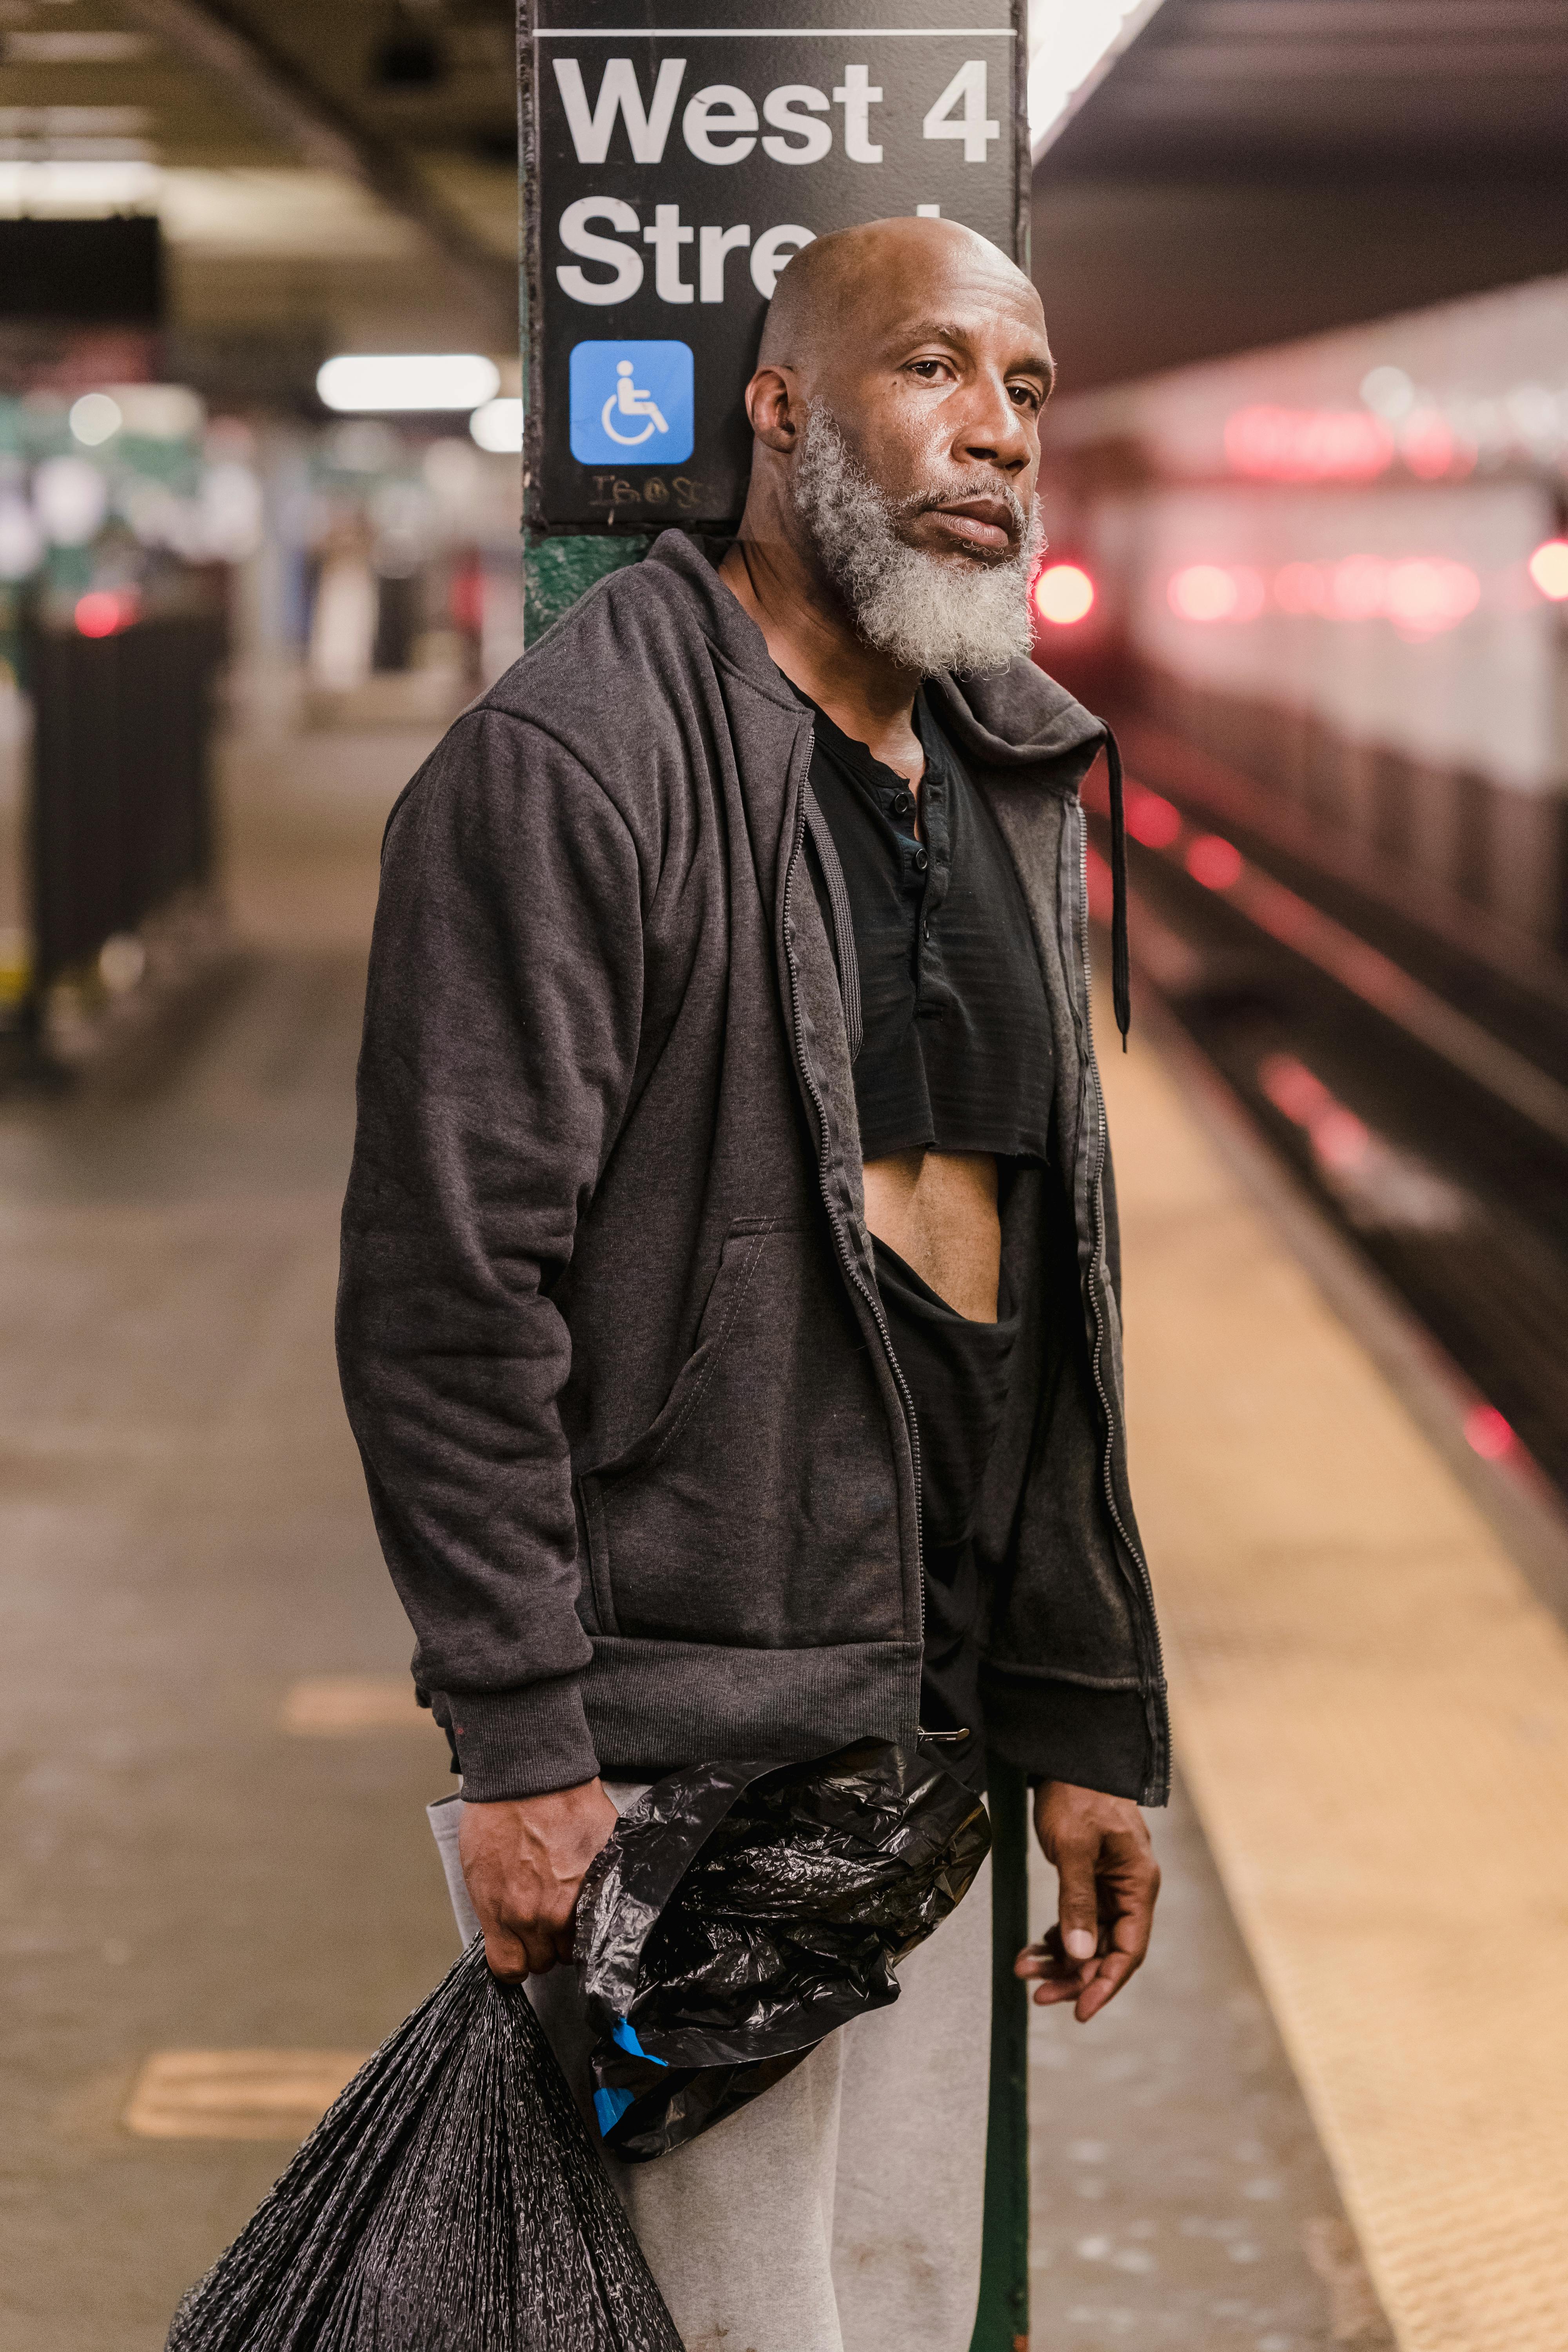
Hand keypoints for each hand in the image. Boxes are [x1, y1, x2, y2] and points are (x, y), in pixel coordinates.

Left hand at [459, 1778, 619, 1982]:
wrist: (530, 1773)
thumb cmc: (497, 1815)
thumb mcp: (478, 1872)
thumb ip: (496, 1912)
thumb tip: (508, 1934)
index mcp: (507, 1915)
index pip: (512, 1969)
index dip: (515, 1957)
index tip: (517, 1947)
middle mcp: (545, 1915)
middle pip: (548, 1959)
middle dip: (543, 1941)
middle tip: (542, 1913)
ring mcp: (580, 1898)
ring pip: (578, 1943)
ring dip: (572, 1928)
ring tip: (565, 1898)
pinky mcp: (606, 1877)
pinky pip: (603, 1911)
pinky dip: (596, 1903)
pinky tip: (585, 1884)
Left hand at [1015, 1779, 1159, 2022]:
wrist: (1069, 1757)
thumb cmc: (1077, 1794)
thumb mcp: (1074, 1847)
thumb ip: (1077, 1901)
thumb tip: (1079, 1954)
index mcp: (1137, 1884)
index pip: (1129, 1949)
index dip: (1106, 1984)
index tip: (1080, 2009)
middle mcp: (1129, 1889)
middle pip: (1107, 1950)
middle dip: (1074, 1975)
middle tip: (1040, 1995)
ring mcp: (1110, 1885)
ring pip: (1089, 1938)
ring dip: (1060, 1958)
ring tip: (1026, 1969)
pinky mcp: (1091, 1879)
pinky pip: (1078, 1920)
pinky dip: (1057, 1936)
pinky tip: (1035, 1948)